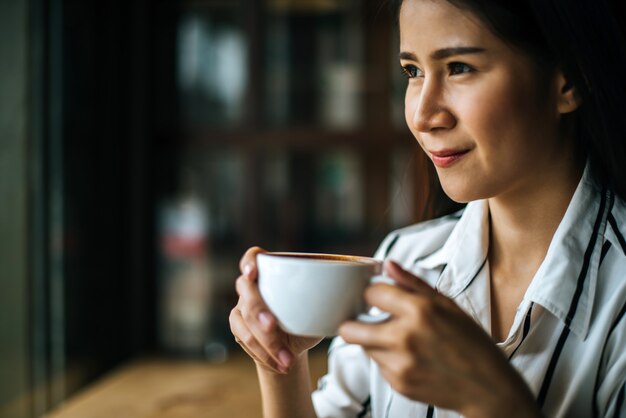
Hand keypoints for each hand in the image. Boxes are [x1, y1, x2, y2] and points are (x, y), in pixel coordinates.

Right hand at [229, 247, 322, 373]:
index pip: (253, 257)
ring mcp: (242, 306)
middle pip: (247, 292)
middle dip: (258, 311)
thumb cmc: (309, 315)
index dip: (249, 261)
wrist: (293, 346)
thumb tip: (367, 276)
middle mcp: (252, 286)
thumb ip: (332, 291)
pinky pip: (244, 339)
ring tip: (286, 360)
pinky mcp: (239, 327)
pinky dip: (264, 354)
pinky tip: (281, 363)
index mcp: (270, 271)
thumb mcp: (323, 303)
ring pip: (245, 320)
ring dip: (266, 342)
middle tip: (273, 326)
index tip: (253, 272)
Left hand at [338, 260, 540, 417]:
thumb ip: (412, 283)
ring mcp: (399, 364)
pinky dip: (388, 359)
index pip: (371, 294)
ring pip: (363, 347)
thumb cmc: (470, 340)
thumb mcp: (447, 303)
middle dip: (355, 321)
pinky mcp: (399, 384)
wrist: (487, 386)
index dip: (374, 293)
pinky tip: (411, 357)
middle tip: (368, 319)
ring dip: (374, 341)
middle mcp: (404, 337)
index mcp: (419, 310)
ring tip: (400, 339)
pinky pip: (379, 366)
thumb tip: (386, 264)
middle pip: (349, 329)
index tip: (380, 297)